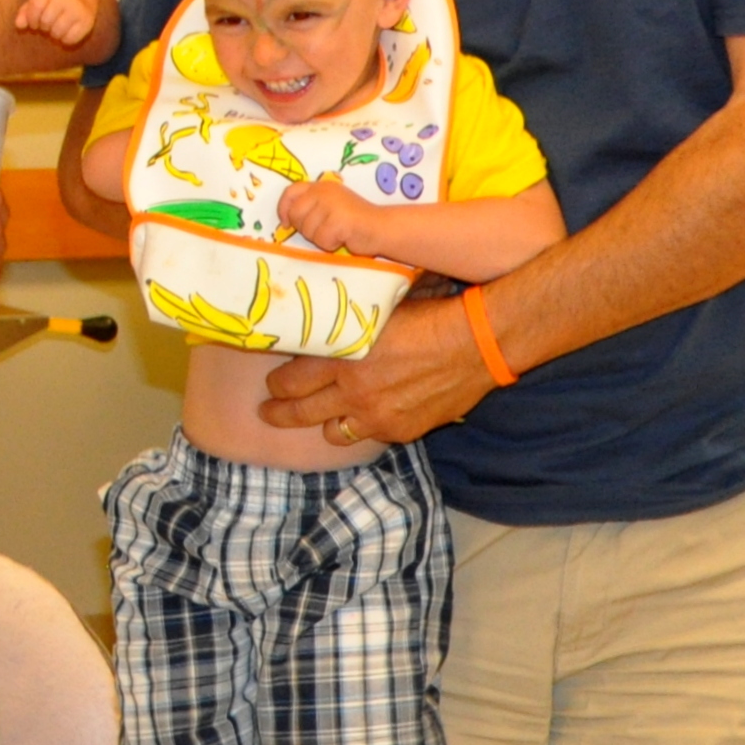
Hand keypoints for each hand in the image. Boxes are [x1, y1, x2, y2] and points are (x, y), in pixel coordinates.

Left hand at [15, 0, 98, 49]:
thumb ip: (26, 11)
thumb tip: (19, 25)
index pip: (36, 5)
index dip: (31, 17)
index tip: (33, 20)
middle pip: (45, 20)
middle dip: (42, 25)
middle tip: (47, 22)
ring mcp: (80, 9)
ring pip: (57, 32)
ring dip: (52, 33)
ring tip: (55, 26)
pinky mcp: (88, 22)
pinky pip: (70, 39)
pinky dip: (64, 39)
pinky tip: (65, 31)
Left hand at [262, 295, 492, 446]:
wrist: (476, 344)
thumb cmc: (429, 315)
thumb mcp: (377, 309)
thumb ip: (346, 323)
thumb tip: (321, 314)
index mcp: (341, 356)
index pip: (289, 379)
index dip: (276, 382)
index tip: (272, 380)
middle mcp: (353, 391)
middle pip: (300, 411)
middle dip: (278, 412)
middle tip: (267, 411)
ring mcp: (376, 416)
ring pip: (332, 431)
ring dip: (322, 422)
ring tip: (317, 416)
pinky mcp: (401, 430)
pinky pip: (368, 435)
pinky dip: (362, 425)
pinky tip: (362, 416)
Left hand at [277, 179, 384, 256]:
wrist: (381, 227)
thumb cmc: (354, 220)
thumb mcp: (330, 205)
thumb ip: (310, 206)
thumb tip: (285, 220)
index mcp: (321, 186)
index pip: (290, 192)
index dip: (283, 208)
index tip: (286, 223)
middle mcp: (324, 191)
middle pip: (295, 214)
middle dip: (305, 228)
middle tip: (324, 230)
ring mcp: (332, 204)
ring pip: (307, 230)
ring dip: (320, 238)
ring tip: (338, 232)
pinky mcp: (339, 221)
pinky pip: (321, 239)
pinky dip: (330, 244)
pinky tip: (344, 238)